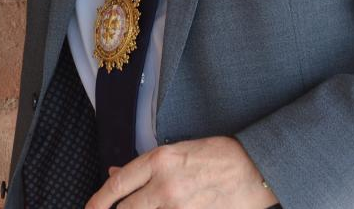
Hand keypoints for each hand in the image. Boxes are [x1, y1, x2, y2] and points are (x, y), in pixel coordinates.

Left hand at [84, 136, 275, 208]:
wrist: (255, 169)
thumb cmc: (217, 155)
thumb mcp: (176, 151)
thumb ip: (144, 166)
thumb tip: (114, 174)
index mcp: (159, 161)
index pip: (117, 184)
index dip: (98, 200)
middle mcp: (165, 186)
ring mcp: (180, 208)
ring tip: (145, 208)